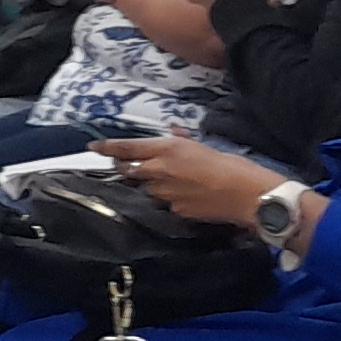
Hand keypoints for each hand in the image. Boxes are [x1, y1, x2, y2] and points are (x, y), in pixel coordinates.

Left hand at [96, 135, 284, 226]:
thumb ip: (182, 139)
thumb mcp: (204, 146)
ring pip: (146, 189)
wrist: (248, 195)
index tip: (93, 147)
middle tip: (132, 165)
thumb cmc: (231, 165)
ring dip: (150, 186)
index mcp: (167, 149)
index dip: (107, 147)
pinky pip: (164, 204)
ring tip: (171, 183)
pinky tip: (186, 197)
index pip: (127, 147)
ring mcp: (165, 193)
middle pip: (128, 170)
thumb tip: (174, 130)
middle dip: (126, 167)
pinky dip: (168, 200)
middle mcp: (159, 171)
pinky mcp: (174, 210)